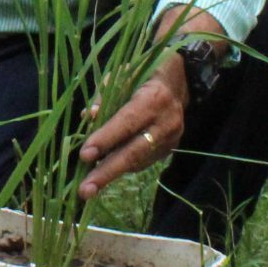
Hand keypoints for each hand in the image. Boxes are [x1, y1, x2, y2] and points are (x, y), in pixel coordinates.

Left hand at [75, 53, 188, 202]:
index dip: (105, 139)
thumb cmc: (144, 76)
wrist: (182, 82)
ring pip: (137, 161)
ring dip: (111, 172)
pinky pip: (143, 161)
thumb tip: (88, 118)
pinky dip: (124, 166)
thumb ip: (104, 97)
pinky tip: (108, 168)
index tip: (85, 155)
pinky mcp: (171, 149)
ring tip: (90, 184)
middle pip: (134, 152)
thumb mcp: (122, 76)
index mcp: (154, 99)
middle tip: (85, 190)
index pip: (126, 123)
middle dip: (106, 173)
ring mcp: (172, 139)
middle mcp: (166, 122)